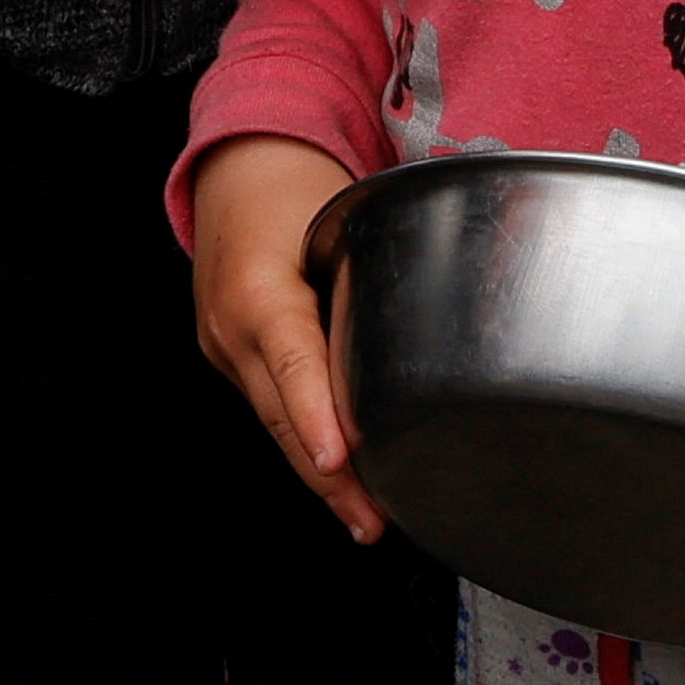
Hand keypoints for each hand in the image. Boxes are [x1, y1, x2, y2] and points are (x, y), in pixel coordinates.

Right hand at [189, 135, 382, 540]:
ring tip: (365, 516)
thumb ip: (381, 259)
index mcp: (257, 288)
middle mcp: (231, 328)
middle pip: (284, 414)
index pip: (293, 362)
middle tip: (372, 520)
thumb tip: (461, 284)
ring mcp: (224, 347)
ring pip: (276, 421)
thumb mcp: (336, 208)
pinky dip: (304, 438)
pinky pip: (271, 405)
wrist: (232, 163)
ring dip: (318, 471)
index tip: (340, 461)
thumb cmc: (290, 179)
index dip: (318, 416)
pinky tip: (337, 472)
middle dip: (328, 476)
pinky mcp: (231, 355)